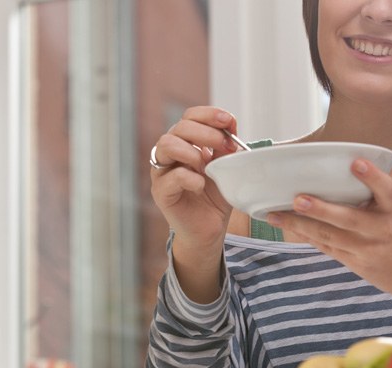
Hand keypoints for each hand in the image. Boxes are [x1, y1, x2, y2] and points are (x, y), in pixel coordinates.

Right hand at [150, 106, 239, 248]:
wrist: (209, 229)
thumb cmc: (215, 197)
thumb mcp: (226, 168)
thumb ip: (226, 147)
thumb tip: (230, 124)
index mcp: (186, 142)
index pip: (190, 116)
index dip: (209, 115)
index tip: (229, 122)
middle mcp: (170, 153)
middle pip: (179, 127)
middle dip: (206, 133)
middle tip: (225, 146)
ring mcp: (162, 171)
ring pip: (167, 144)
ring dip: (192, 152)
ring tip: (208, 167)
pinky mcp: (160, 192)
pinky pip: (171, 176)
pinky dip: (190, 178)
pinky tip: (201, 185)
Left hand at [266, 159, 391, 337]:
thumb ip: (379, 199)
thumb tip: (347, 174)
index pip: (386, 190)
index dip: (371, 177)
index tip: (356, 162)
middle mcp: (381, 231)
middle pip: (348, 219)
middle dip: (320, 210)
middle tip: (297, 199)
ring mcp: (367, 251)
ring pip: (330, 237)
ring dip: (301, 226)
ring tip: (275, 216)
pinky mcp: (357, 265)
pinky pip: (329, 249)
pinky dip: (309, 237)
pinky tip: (290, 228)